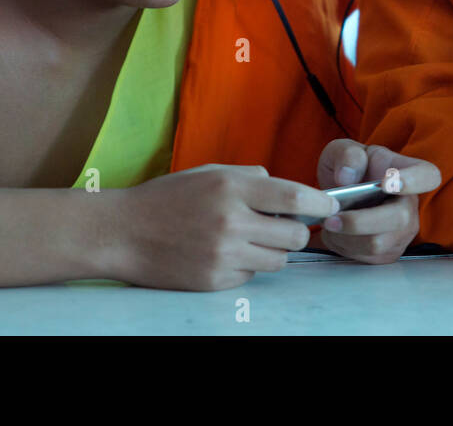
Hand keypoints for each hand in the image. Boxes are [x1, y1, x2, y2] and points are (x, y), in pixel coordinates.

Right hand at [111, 164, 340, 290]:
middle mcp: (230, 222)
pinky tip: (223, 254)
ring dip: (272, 251)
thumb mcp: (210, 172)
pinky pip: (251, 276)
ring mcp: (222, 255)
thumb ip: (251, 178)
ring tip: (248, 239)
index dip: (320, 203)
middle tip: (284, 226)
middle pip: (294, 236)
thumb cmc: (168, 198)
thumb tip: (287, 192)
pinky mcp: (214, 281)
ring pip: (277, 260)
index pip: (294, 198)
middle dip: (297, 231)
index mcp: (231, 188)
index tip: (329, 205)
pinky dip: (246, 266)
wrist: (123, 233)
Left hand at [316, 139, 441, 264]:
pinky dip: (344, 247)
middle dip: (359, 221)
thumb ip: (347, 156)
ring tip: (329, 223)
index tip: (385, 183)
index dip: (413, 181)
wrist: (341, 195)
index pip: (428, 176)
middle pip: (399, 219)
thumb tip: (347, 177)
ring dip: (346, 237)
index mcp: (408, 171)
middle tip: (331, 218)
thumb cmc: (349, 169)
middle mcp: (410, 204)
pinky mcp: (388, 252)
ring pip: (378, 243)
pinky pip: (367, 257)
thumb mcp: (343, 150)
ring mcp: (402, 231)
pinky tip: (336, 234)